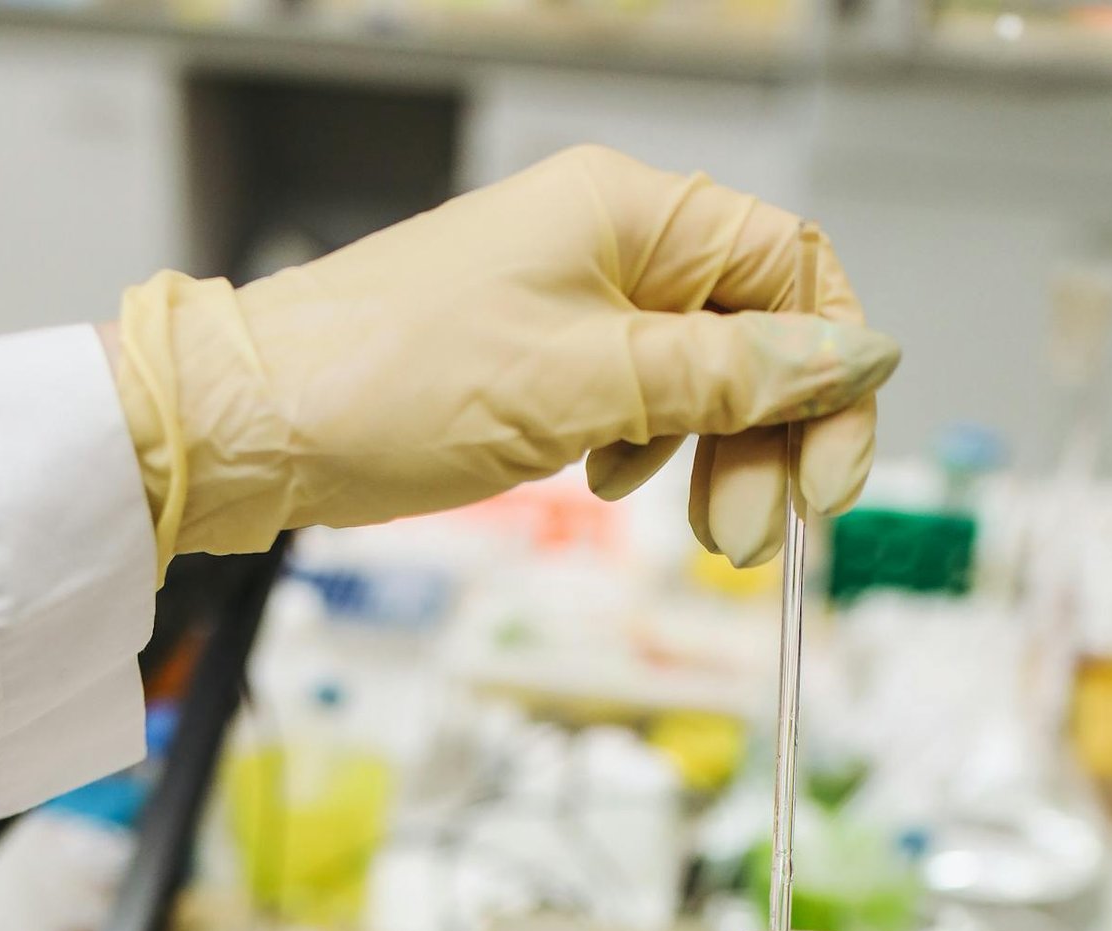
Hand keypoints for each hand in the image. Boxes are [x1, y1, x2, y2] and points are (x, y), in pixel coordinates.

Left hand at [113, 146, 898, 578]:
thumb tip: (851, 357)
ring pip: (697, 376)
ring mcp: (571, 301)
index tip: (832, 475)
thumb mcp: (590, 386)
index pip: (791, 269)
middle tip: (745, 536)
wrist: (260, 425)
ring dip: (712, 456)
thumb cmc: (396, 384)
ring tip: (687, 526)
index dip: (832, 371)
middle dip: (769, 437)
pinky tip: (604, 480)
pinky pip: (633, 400)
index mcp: (633, 212)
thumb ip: (729, 374)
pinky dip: (643, 451)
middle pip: (753, 332)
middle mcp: (610, 241)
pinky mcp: (535, 359)